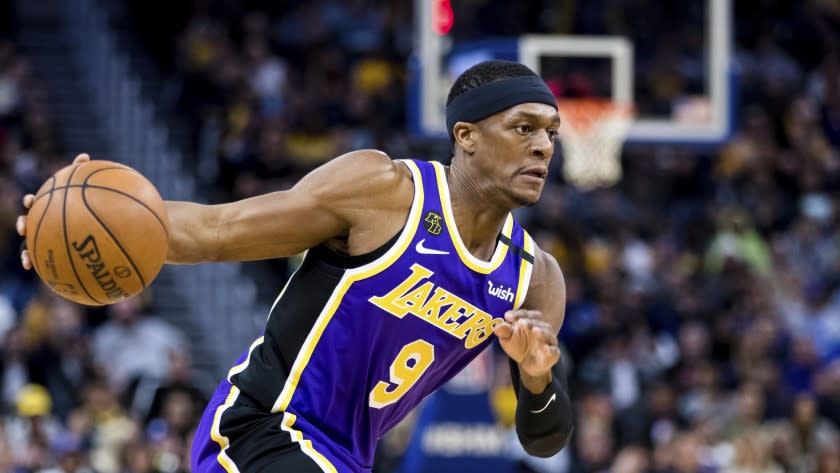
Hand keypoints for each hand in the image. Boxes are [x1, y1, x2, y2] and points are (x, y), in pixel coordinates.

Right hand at [16, 153, 89, 269]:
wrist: (95, 230)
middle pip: (29, 222)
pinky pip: (45, 261)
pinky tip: (37, 272)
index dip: (31, 201)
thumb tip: (84, 155)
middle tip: (23, 227)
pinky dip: (39, 266)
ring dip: (26, 251)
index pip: (37, 202)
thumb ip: (84, 174)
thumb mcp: (88, 192)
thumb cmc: (89, 207)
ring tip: (26, 258)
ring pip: (31, 245)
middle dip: (24, 224)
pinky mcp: (52, 252)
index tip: (30, 201)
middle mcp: (45, 221)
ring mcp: (47, 237)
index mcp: (51, 207)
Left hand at [494, 309, 559, 387]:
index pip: (525, 314)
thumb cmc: (518, 346)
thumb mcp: (507, 339)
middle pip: (537, 322)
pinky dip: (551, 349)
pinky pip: (554, 351)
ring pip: (548, 333)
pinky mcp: (553, 354)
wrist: (527, 364)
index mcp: (529, 321)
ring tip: (535, 330)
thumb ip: (503, 332)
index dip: (517, 314)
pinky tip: (545, 348)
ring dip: (542, 332)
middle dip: (529, 321)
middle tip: (522, 322)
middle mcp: (541, 328)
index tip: (507, 317)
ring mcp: (548, 341)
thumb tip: (497, 327)